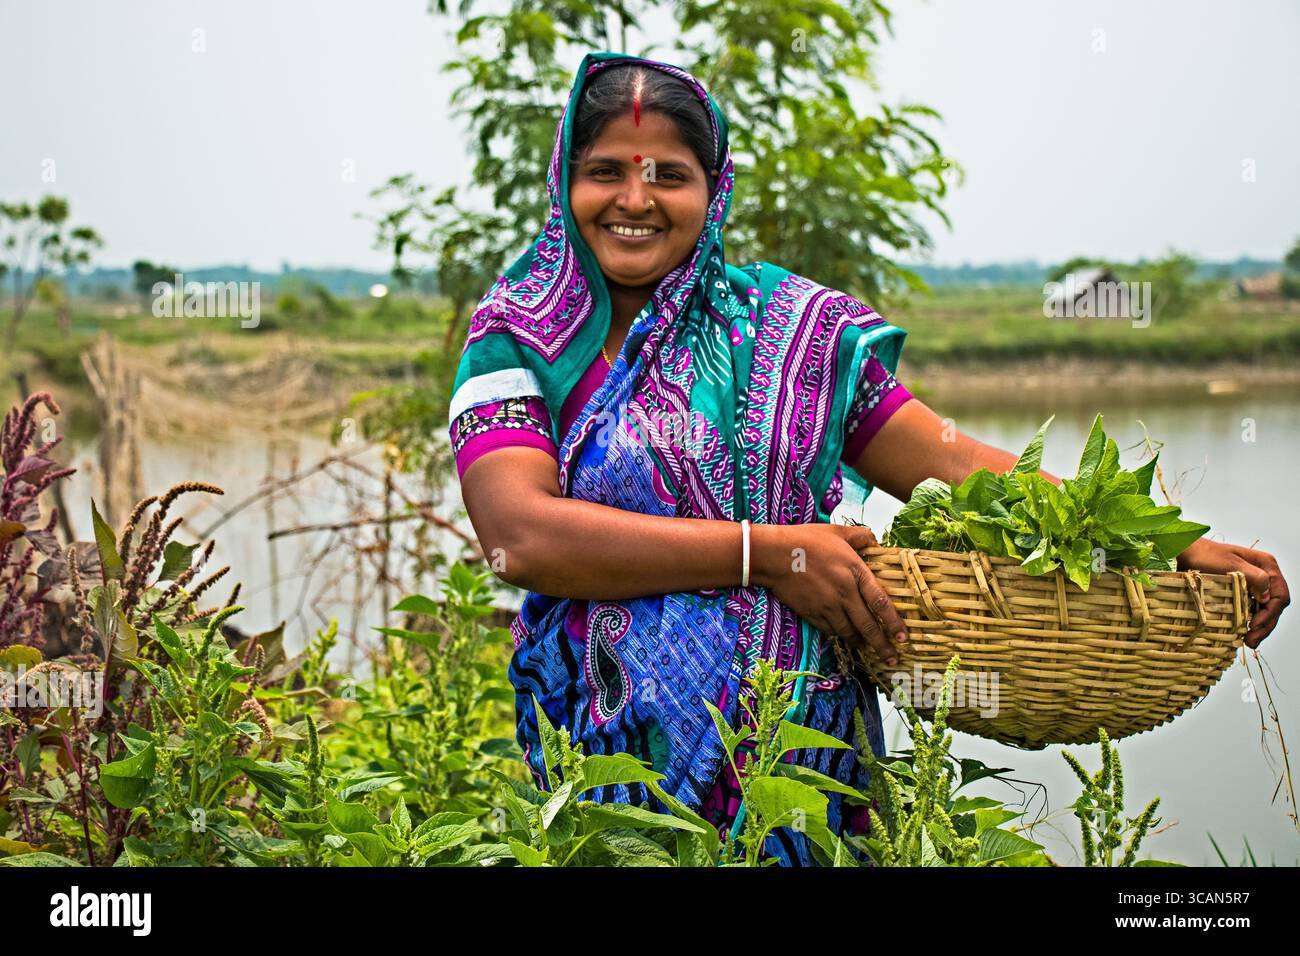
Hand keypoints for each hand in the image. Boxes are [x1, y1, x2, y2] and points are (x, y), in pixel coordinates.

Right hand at [751, 522, 909, 665]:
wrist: (773, 554)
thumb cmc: (805, 540)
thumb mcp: (837, 531)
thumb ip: (861, 536)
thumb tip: (876, 541)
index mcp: (855, 572)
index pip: (880, 602)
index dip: (894, 622)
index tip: (904, 637)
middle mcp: (844, 593)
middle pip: (868, 626)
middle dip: (882, 645)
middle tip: (892, 659)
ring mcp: (827, 606)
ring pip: (849, 632)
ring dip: (861, 643)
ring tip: (868, 649)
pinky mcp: (812, 613)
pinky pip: (831, 631)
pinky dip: (840, 635)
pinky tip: (845, 637)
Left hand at [1177, 538, 1288, 648]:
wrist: (1188, 552)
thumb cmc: (1206, 555)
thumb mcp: (1230, 563)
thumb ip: (1254, 577)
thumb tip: (1268, 596)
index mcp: (1267, 566)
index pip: (1280, 595)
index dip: (1270, 613)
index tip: (1254, 625)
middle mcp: (1265, 576)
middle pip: (1274, 606)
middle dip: (1266, 625)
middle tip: (1251, 640)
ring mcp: (1254, 585)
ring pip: (1264, 611)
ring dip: (1260, 628)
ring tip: (1249, 642)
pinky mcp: (1243, 592)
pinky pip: (1252, 610)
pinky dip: (1250, 623)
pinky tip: (1243, 634)